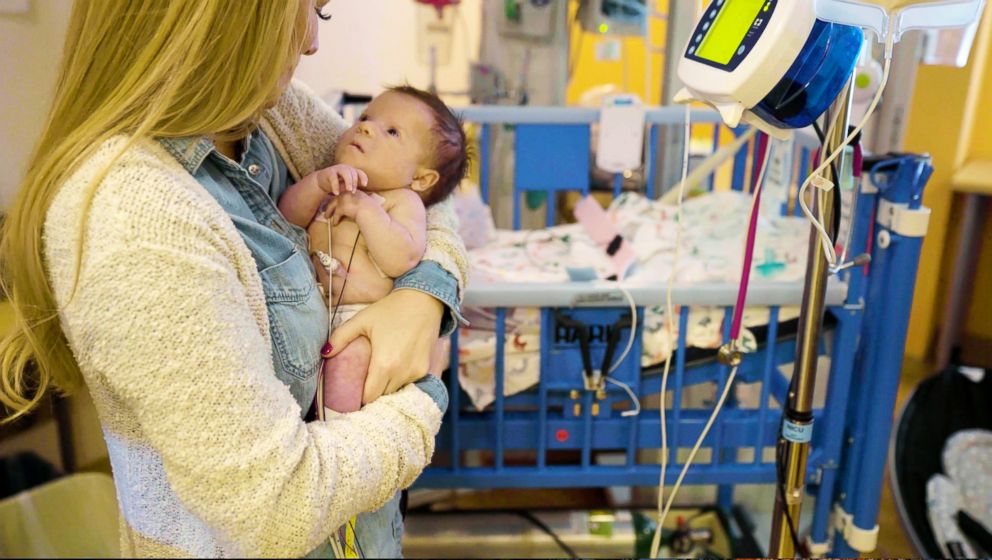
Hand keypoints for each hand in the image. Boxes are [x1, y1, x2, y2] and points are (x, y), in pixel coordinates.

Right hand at [310, 164, 368, 195]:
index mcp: (351, 171)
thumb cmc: (338, 184)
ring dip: (348, 181)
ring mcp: (337, 169)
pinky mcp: (329, 172)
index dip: (363, 178)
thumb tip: (366, 195)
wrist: (322, 182)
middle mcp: (345, 168)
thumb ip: (354, 187)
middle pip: (353, 173)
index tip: (364, 185)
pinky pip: (333, 178)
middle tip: (353, 192)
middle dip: (354, 182)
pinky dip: (335, 186)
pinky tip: (336, 193)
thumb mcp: (347, 186)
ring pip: (345, 173)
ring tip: (348, 190)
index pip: (360, 172)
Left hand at [324, 190, 374, 224]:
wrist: (369, 210)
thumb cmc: (371, 207)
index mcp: (352, 190)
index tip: (335, 201)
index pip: (342, 193)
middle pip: (335, 198)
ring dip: (329, 212)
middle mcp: (346, 193)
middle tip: (327, 209)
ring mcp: (342, 200)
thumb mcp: (367, 200)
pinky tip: (334, 224)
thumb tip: (367, 204)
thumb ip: (362, 200)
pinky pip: (336, 215)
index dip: (338, 198)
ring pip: (332, 206)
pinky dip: (335, 220)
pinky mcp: (341, 208)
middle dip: (330, 204)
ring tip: (326, 216)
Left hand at [328, 289, 443, 403]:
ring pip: (396, 390)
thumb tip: (324, 353)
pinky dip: (400, 378)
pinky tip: (396, 365)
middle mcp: (401, 373)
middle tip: (364, 380)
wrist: (423, 300)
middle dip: (373, 391)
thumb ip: (341, 337)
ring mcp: (415, 372)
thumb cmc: (390, 310)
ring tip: (380, 372)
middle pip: (382, 395)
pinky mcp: (425, 369)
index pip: (369, 396)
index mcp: (384, 364)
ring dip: (387, 385)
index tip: (353, 391)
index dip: (359, 396)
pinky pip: (409, 382)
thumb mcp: (362, 320)